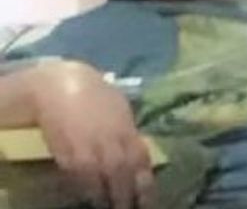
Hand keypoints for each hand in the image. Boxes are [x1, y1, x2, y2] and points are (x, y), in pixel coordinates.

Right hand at [26, 60, 154, 208]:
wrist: (60, 87)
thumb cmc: (92, 94)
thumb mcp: (118, 108)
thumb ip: (128, 131)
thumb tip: (136, 148)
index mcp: (127, 129)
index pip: (142, 162)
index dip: (146, 184)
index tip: (148, 201)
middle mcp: (112, 143)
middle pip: (125, 177)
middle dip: (128, 198)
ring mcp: (91, 152)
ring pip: (104, 185)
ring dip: (109, 200)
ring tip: (113, 207)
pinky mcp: (69, 158)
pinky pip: (82, 183)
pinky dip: (89, 193)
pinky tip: (92, 200)